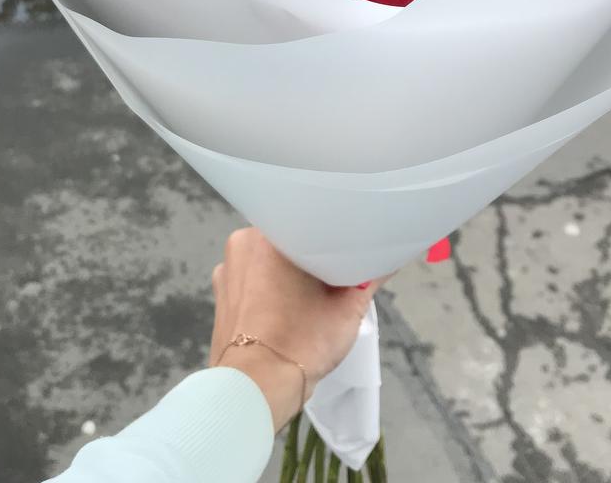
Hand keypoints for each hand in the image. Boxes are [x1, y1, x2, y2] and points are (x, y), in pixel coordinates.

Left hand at [209, 228, 385, 430]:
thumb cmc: (301, 342)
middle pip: (285, 240)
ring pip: (266, 261)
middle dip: (307, 254)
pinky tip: (286, 309)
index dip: (326, 233)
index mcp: (267, 236)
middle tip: (332, 271)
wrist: (256, 390)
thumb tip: (389, 259)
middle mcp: (240, 246)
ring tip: (310, 294)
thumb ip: (369, 277)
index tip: (342, 245)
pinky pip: (250, 282)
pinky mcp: (220, 299)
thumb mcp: (348, 309)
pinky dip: (267, 290)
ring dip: (286, 272)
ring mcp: (225, 273)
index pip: (303, 220)